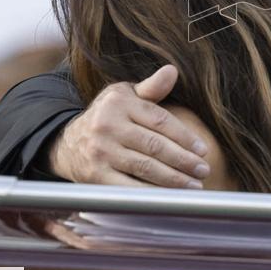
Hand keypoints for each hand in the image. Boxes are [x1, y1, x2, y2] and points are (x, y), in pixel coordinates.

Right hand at [46, 65, 209, 187]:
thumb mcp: (125, 96)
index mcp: (119, 103)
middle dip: (184, 160)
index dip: (184, 136)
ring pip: (145, 168)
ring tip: (194, 186)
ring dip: (173, 180)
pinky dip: (152, 194)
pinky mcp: (95, 176)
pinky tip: (169, 198)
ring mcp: (100, 152)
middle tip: (204, 170)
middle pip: (155, 146)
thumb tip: (173, 70)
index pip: (159, 120)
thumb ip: (151, 88)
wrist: (67, 142)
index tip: (203, 150)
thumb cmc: (108, 116)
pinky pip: (129, 187)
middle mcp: (107, 126)